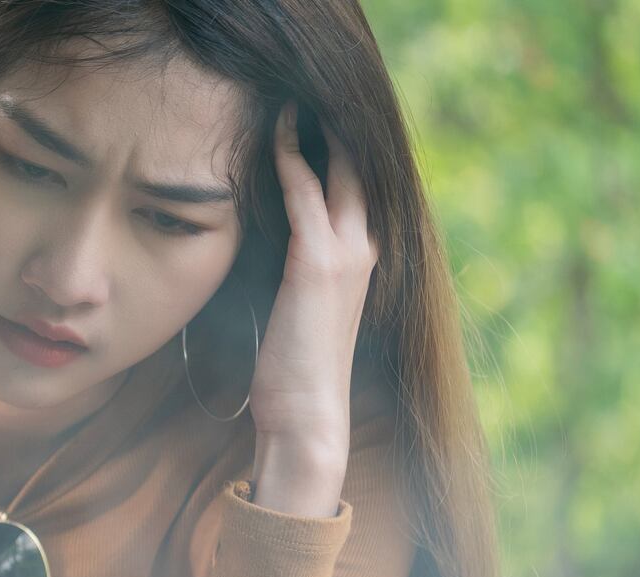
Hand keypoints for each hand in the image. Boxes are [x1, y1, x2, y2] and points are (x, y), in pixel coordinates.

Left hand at [246, 103, 379, 499]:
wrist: (307, 418)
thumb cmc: (294, 375)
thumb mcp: (300, 315)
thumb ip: (299, 278)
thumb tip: (275, 262)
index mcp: (362, 261)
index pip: (360, 190)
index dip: (344, 152)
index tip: (316, 122)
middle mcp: (364, 249)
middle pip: (361, 167)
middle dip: (339, 128)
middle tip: (308, 95)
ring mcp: (345, 253)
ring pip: (339, 168)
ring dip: (315, 128)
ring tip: (290, 98)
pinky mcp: (316, 262)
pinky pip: (305, 191)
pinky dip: (291, 157)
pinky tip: (276, 131)